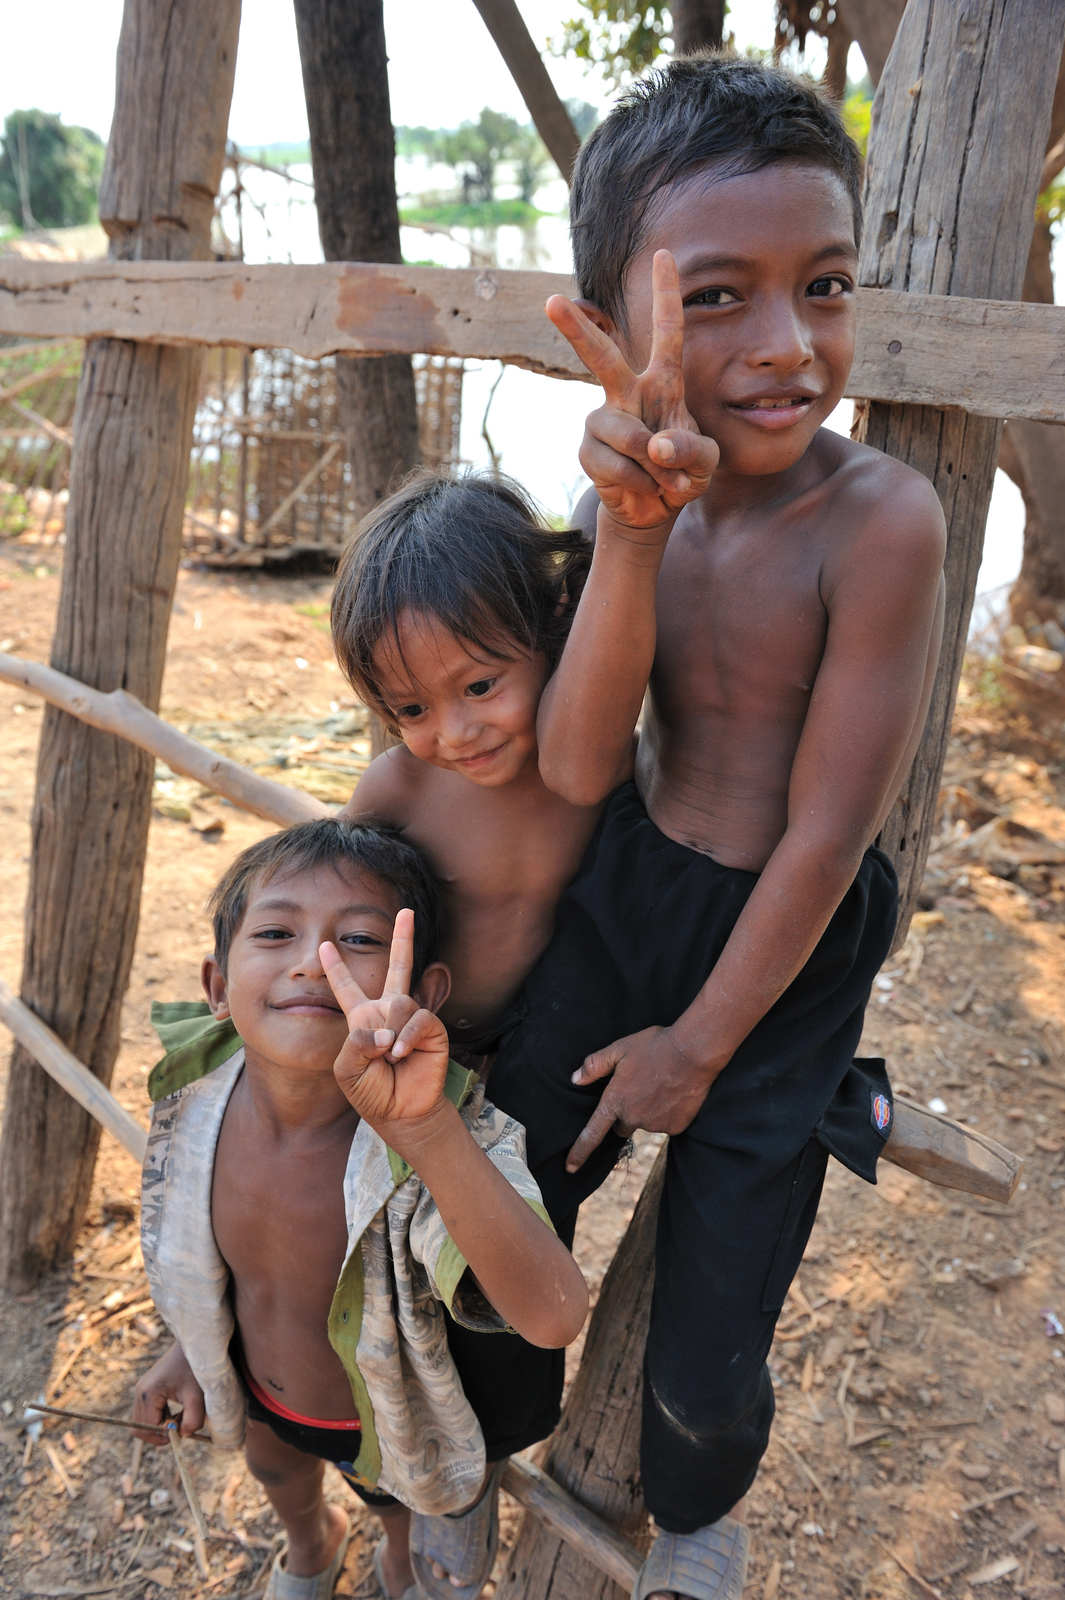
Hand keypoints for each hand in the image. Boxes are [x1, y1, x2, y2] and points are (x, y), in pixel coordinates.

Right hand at [132, 1340, 204, 1443]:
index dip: (164, 1436)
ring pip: (143, 1421)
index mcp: (149, 1394)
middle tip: (180, 1429)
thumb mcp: (198, 1396)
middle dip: (160, 1433)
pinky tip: (178, 1409)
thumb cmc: (196, 1368)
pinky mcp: (146, 1388)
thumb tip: (182, 1435)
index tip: (182, 1433)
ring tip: (182, 1415)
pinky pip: (147, 1412)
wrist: (194, 1344)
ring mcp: (141, 1389)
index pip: (147, 1428)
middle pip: (141, 1428)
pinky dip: (160, 1417)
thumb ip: (193, 1419)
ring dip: (161, 1425)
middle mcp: (140, 1392)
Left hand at [321, 909, 449, 1128]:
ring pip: (399, 1001)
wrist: (400, 1112)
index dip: (336, 967)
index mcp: (362, 1018)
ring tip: (389, 1056)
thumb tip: (384, 1030)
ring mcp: (411, 1018)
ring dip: (390, 1032)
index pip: (347, 988)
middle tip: (406, 912)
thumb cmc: (370, 1091)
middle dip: (404, 938)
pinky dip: (407, 1037)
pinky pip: (418, 1019)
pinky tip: (401, 1054)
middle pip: (397, 966)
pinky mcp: (431, 1029)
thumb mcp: (347, 1068)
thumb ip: (355, 1042)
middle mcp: (388, 1011)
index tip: (326, 946)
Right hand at [546, 250, 717, 535]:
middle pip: (601, 357)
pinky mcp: (589, 451)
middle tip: (550, 301)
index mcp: (663, 383)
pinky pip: (615, 465)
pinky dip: (638, 482)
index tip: (664, 253)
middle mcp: (627, 393)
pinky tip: (643, 488)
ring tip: (662, 478)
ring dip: (652, 464)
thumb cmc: (683, 474)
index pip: (668, 333)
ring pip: (623, 432)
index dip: (667, 294)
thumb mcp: (705, 463)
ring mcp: (604, 421)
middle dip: (576, 330)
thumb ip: (692, 450)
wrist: (653, 511)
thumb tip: (656, 445)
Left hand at [565, 1025, 720, 1171]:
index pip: (592, 1133)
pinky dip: (668, 1113)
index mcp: (615, 1101)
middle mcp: (633, 1118)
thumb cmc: (655, 1046)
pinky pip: (667, 1124)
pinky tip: (675, 1093)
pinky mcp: (676, 1127)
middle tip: (637, 1089)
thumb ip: (594, 1065)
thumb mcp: (620, 1048)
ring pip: (646, 1124)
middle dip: (625, 1115)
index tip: (570, 1167)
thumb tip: (576, 1079)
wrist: (694, 1052)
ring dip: (649, 1111)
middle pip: (621, 1127)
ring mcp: (656, 1125)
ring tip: (661, 1084)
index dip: (579, 1152)